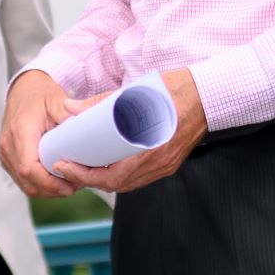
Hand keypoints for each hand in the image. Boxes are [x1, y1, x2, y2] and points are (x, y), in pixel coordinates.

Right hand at [1, 70, 82, 196]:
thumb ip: (68, 116)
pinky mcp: (8, 158)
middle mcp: (8, 145)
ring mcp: (5, 153)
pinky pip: (22, 180)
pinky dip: (39, 185)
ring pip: (25, 185)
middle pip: (27, 182)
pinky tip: (56, 181)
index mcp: (20, 131)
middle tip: (75, 187)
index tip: (69, 185)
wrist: (23, 89)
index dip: (49, 182)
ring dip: (47, 190)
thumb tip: (85, 132)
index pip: (29, 168)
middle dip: (52, 190)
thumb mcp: (57, 100)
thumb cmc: (39, 94)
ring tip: (69, 185)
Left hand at [54, 67, 208, 195]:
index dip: (84, 175)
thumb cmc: (175, 90)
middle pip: (118, 184)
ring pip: (129, 183)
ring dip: (105, 178)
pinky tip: (110, 163)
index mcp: (149, 149)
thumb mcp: (135, 92)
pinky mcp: (169, 163)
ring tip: (84, 165)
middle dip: (89, 178)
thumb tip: (71, 109)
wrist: (209, 94)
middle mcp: (158, 163)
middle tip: (68, 166)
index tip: (65, 166)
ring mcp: (166, 165)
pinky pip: (141, 176)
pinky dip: (122, 173)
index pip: (111, 177)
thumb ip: (100, 102)